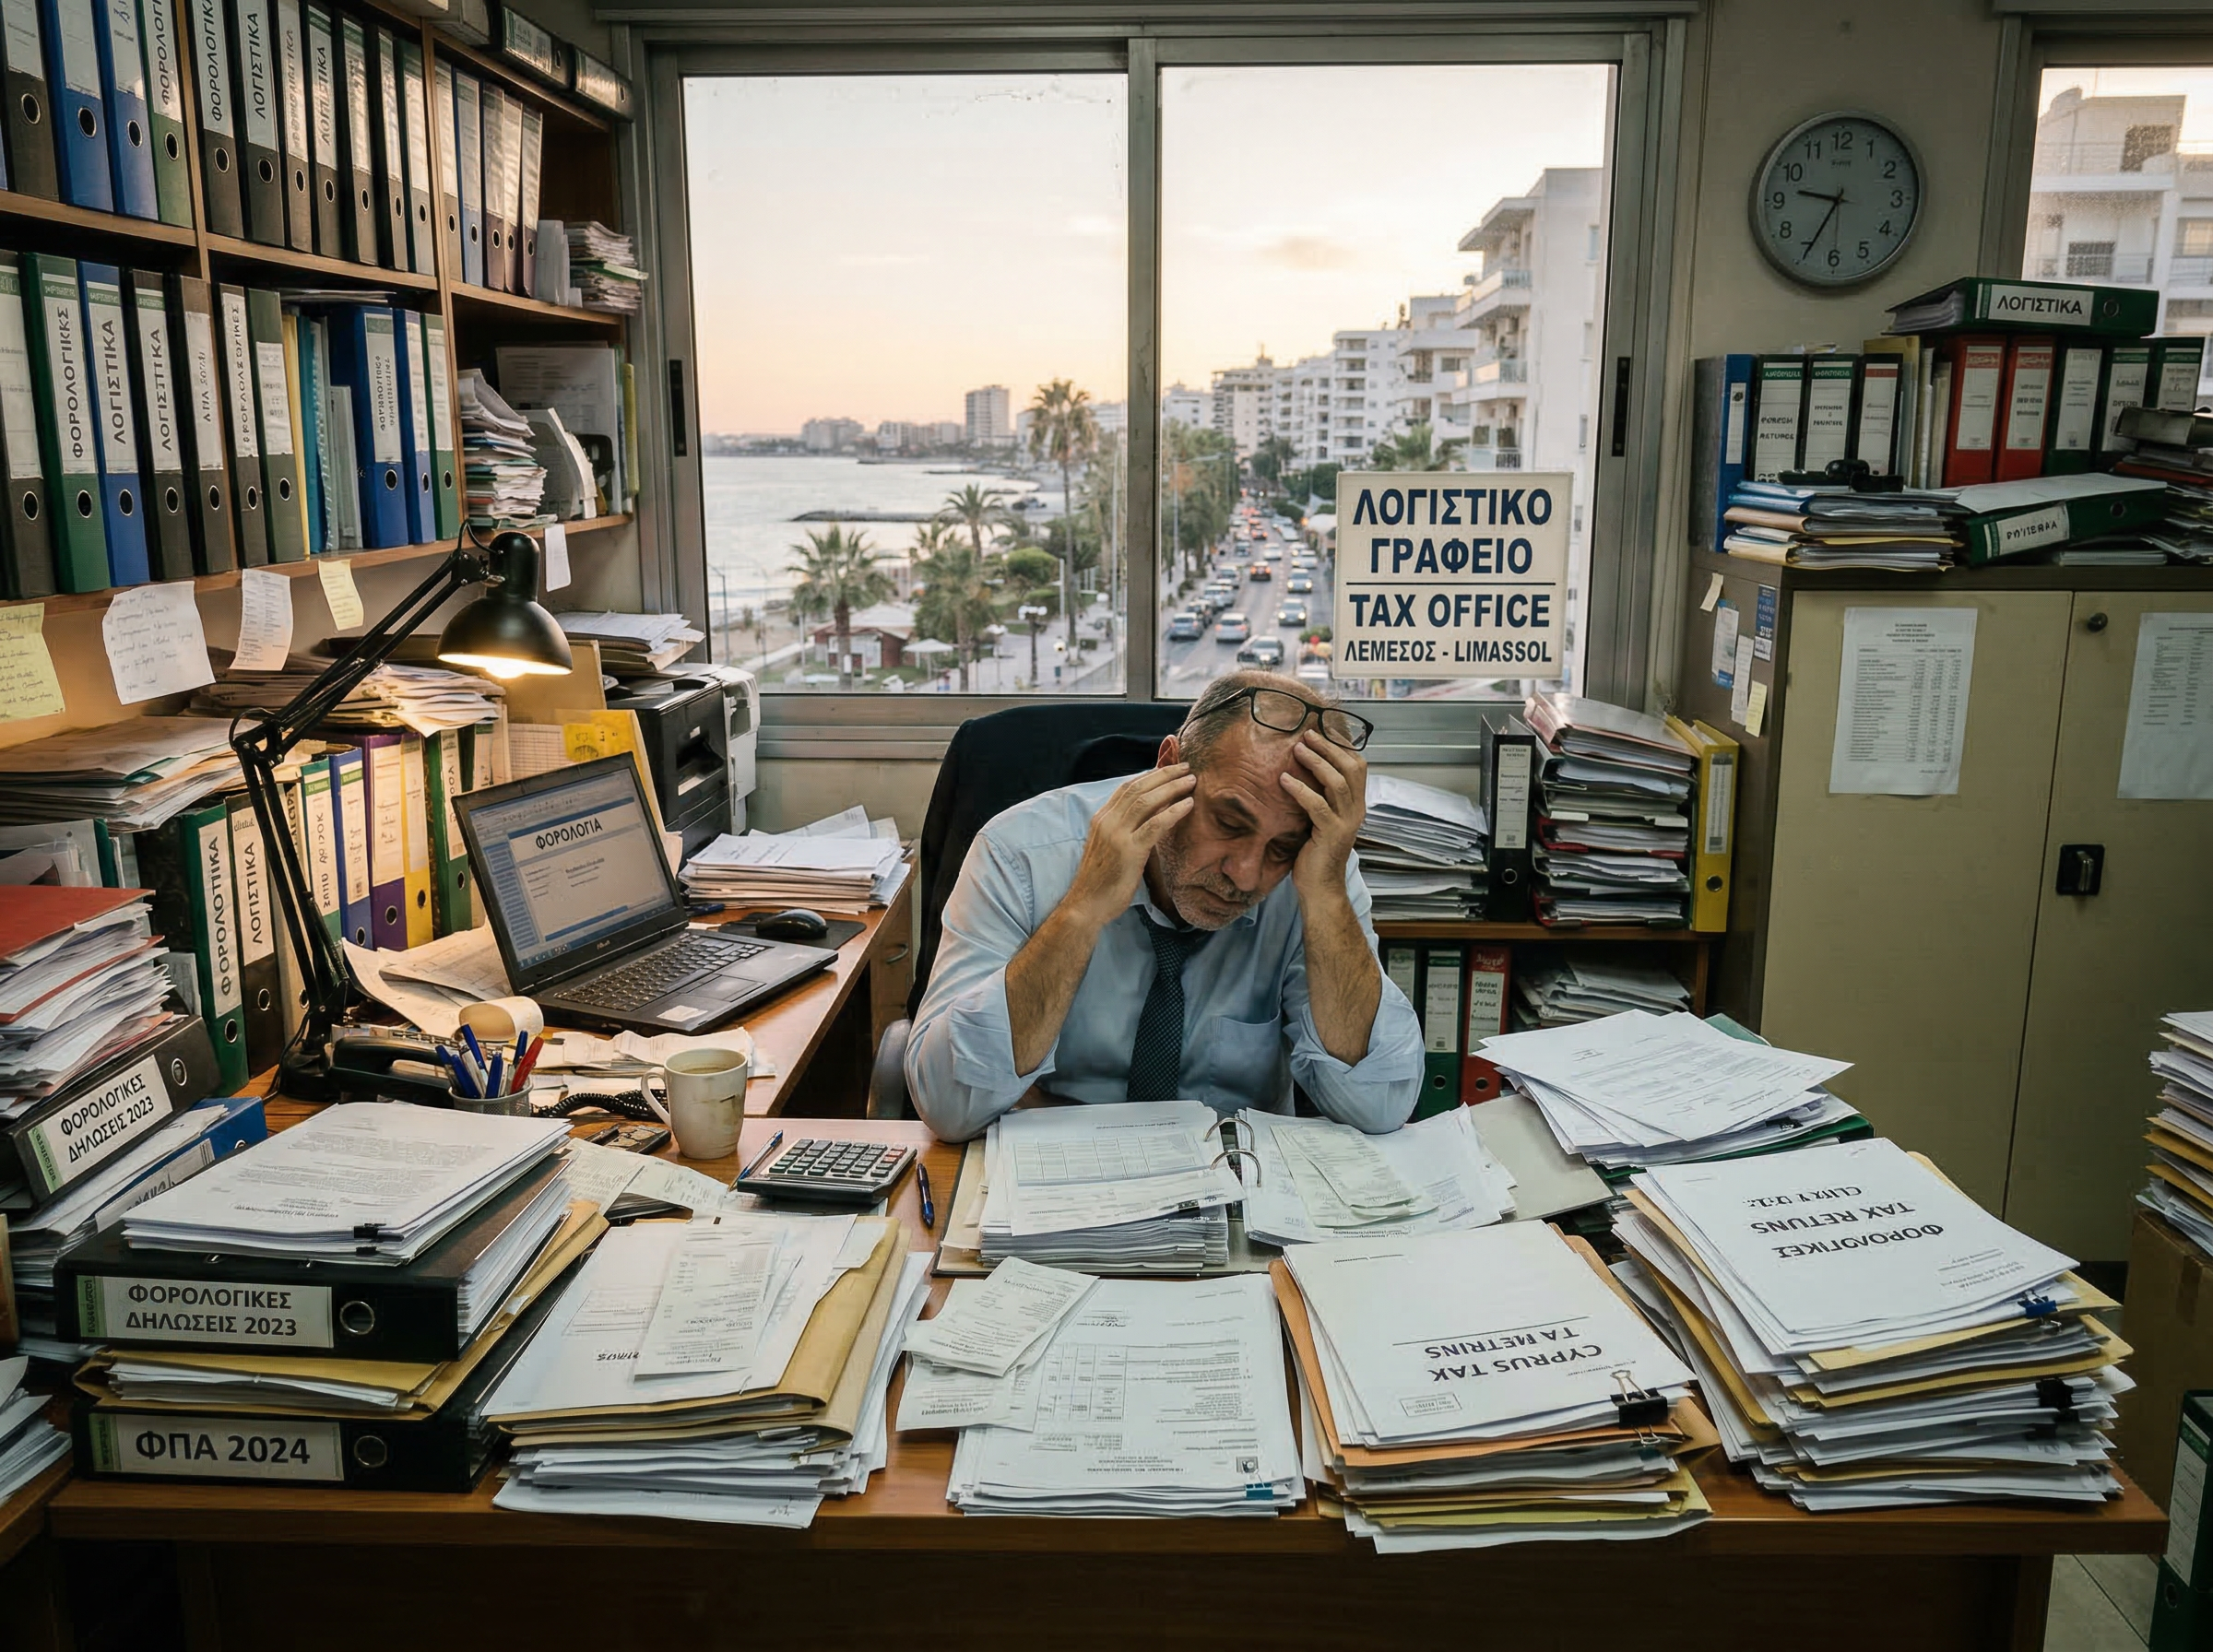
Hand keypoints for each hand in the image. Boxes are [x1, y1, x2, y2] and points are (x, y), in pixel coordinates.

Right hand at [1062, 765, 1195, 927]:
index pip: (1127, 788)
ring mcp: (1116, 835)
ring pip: (1147, 800)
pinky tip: (1189, 804)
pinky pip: (1155, 824)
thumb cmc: (1102, 881)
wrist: (1087, 905)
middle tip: (1186, 767)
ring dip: (1172, 787)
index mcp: (1101, 819)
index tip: (1169, 767)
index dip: (1150, 775)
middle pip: (1138, 787)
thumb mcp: (1111, 848)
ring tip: (1191, 780)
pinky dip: (1174, 811)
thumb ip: (1125, 830)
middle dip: (1164, 774)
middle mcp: (1107, 821)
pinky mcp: (1129, 851)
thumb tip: (1150, 818)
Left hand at [1279, 732, 1364, 905]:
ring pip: (1338, 782)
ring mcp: (1346, 822)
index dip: (1341, 746)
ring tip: (1297, 750)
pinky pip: (1318, 806)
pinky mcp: (1331, 834)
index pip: (1358, 766)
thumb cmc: (1315, 854)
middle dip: (1329, 748)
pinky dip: (1301, 790)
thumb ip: (1319, 797)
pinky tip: (1284, 780)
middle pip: (1352, 768)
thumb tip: (1300, 771)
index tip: (1320, 732)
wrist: (1321, 888)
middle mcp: (1356, 811)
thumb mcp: (1320, 819)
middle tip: (1307, 735)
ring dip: (1316, 762)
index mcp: (1356, 805)